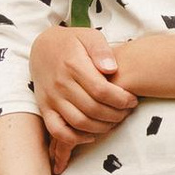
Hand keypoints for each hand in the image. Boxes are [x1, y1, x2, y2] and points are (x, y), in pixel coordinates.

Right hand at [32, 24, 133, 152]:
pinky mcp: (44, 108)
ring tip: (114, 121)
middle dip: (115, 115)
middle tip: (127, 112)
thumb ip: (101, 50)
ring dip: (101, 127)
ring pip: (78, 123)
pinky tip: (91, 135)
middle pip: (93, 109)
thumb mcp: (89, 36)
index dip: (121, 99)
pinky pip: (58, 131)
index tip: (132, 100)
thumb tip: (111, 69)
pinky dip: (75, 139)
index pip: (101, 91)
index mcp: (73, 65)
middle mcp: (60, 84)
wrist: (43, 47)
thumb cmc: (72, 42)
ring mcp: (51, 98)